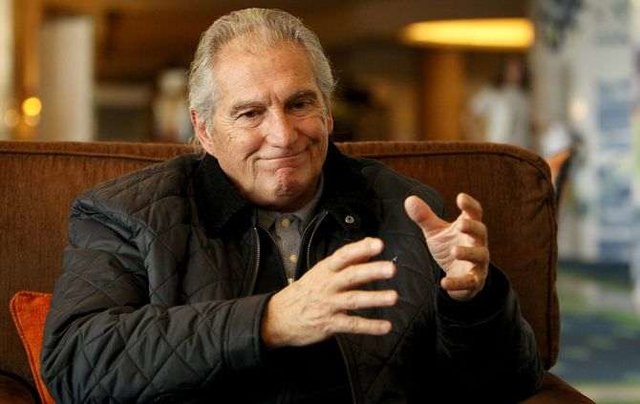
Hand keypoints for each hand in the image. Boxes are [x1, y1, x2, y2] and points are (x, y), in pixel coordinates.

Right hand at [261, 237, 397, 347]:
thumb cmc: (304, 293)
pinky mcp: (329, 324)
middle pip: (350, 276)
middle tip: (390, 269)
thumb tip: (369, 246)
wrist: (277, 317)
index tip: (378, 244)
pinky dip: (369, 326)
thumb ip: (347, 261)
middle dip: (371, 271)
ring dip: (374, 298)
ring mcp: (327, 305)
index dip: (360, 249)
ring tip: (393, 297)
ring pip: (353, 299)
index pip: (343, 256)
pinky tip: (385, 326)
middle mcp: (327, 285)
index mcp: (325, 270)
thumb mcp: (321, 273)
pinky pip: (352, 325)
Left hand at [404, 193, 488, 300]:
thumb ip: (424, 217)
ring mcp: (478, 262)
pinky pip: (469, 281)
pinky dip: (458, 283)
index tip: (460, 197)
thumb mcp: (435, 232)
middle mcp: (477, 242)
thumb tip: (409, 199)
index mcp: (468, 227)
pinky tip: (444, 283)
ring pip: (479, 256)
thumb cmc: (448, 246)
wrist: (457, 275)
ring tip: (454, 251)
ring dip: (468, 253)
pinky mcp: (474, 280)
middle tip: (462, 224)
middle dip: (473, 227)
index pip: (474, 213)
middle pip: (481, 232)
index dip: (469, 205)